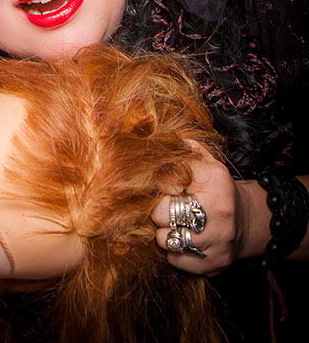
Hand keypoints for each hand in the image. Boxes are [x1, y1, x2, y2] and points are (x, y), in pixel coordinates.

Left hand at [151, 140, 254, 275]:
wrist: (247, 221)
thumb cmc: (216, 189)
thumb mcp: (206, 164)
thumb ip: (182, 151)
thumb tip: (155, 138)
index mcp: (214, 180)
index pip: (164, 182)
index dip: (155, 185)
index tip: (160, 188)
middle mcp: (219, 212)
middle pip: (160, 214)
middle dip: (156, 212)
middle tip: (163, 210)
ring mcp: (218, 241)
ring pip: (166, 240)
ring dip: (164, 234)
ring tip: (174, 226)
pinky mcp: (215, 264)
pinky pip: (176, 260)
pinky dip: (174, 253)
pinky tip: (184, 242)